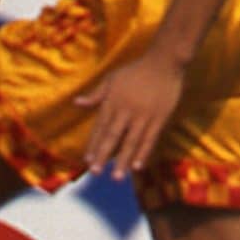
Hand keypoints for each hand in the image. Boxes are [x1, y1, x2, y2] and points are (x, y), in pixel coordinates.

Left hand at [77, 47, 186, 179]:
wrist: (163, 63)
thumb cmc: (136, 71)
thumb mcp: (112, 79)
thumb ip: (95, 95)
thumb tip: (76, 103)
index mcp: (113, 101)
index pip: (100, 127)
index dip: (93, 144)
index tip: (87, 160)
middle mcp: (126, 110)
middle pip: (113, 136)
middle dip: (103, 155)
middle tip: (96, 172)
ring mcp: (143, 115)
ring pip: (131, 141)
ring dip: (123, 160)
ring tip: (117, 177)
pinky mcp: (159, 118)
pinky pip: (149, 139)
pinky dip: (143, 153)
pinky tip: (137, 166)